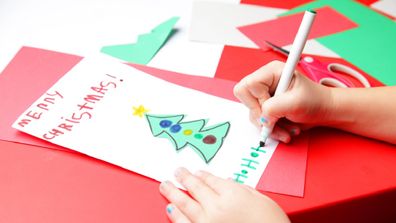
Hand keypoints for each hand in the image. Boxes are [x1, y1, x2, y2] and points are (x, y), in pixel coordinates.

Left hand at [159, 167, 289, 222]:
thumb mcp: (262, 200)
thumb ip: (243, 190)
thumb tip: (228, 182)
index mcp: (231, 194)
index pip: (211, 180)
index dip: (202, 174)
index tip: (196, 172)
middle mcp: (216, 207)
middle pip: (195, 188)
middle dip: (184, 178)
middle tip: (177, 172)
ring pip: (185, 204)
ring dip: (173, 193)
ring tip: (166, 186)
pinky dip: (176, 216)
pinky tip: (171, 209)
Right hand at [233, 61, 332, 142]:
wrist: (324, 111)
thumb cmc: (315, 101)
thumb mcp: (295, 103)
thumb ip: (274, 108)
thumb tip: (261, 118)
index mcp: (272, 72)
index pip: (248, 85)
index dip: (257, 100)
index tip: (272, 108)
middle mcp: (265, 81)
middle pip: (246, 99)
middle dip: (261, 116)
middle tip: (275, 122)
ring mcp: (265, 95)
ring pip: (253, 113)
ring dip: (270, 126)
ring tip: (287, 129)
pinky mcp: (266, 107)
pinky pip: (259, 120)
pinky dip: (272, 129)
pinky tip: (285, 129)